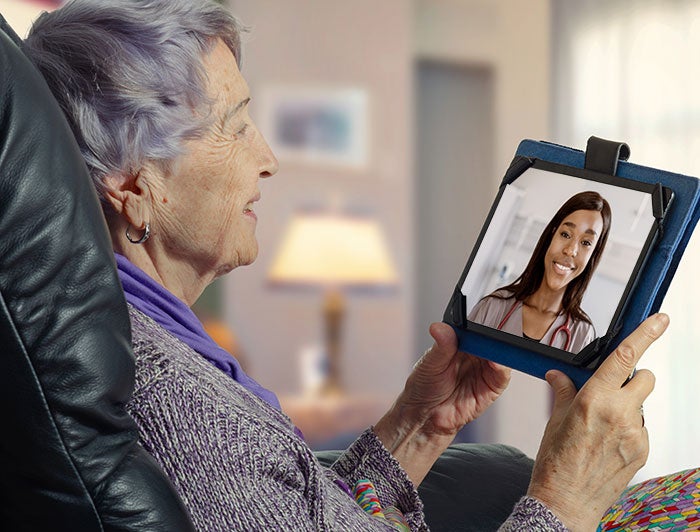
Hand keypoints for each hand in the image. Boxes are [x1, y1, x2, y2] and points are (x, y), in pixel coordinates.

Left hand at [374, 322, 510, 484]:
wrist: (425, 416)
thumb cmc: (424, 387)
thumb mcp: (429, 364)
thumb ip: (440, 346)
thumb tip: (440, 327)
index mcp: (459, 342)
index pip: (476, 326)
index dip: (481, 319)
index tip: (483, 312)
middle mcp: (475, 354)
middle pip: (492, 338)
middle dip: (495, 333)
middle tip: (494, 327)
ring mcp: (484, 369)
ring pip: (500, 354)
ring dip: (500, 349)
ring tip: (494, 345)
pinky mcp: (491, 387)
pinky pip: (502, 374)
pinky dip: (502, 367)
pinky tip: (496, 362)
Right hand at [527, 313, 668, 530]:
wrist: (565, 501)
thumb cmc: (556, 461)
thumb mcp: (555, 419)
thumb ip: (564, 391)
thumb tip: (559, 375)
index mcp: (595, 399)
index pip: (625, 357)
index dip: (645, 334)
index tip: (659, 320)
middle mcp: (620, 414)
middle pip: (645, 378)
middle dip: (632, 378)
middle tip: (612, 391)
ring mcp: (636, 434)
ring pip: (642, 405)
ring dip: (628, 406)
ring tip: (603, 427)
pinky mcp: (643, 451)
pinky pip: (642, 428)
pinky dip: (628, 429)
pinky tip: (609, 444)